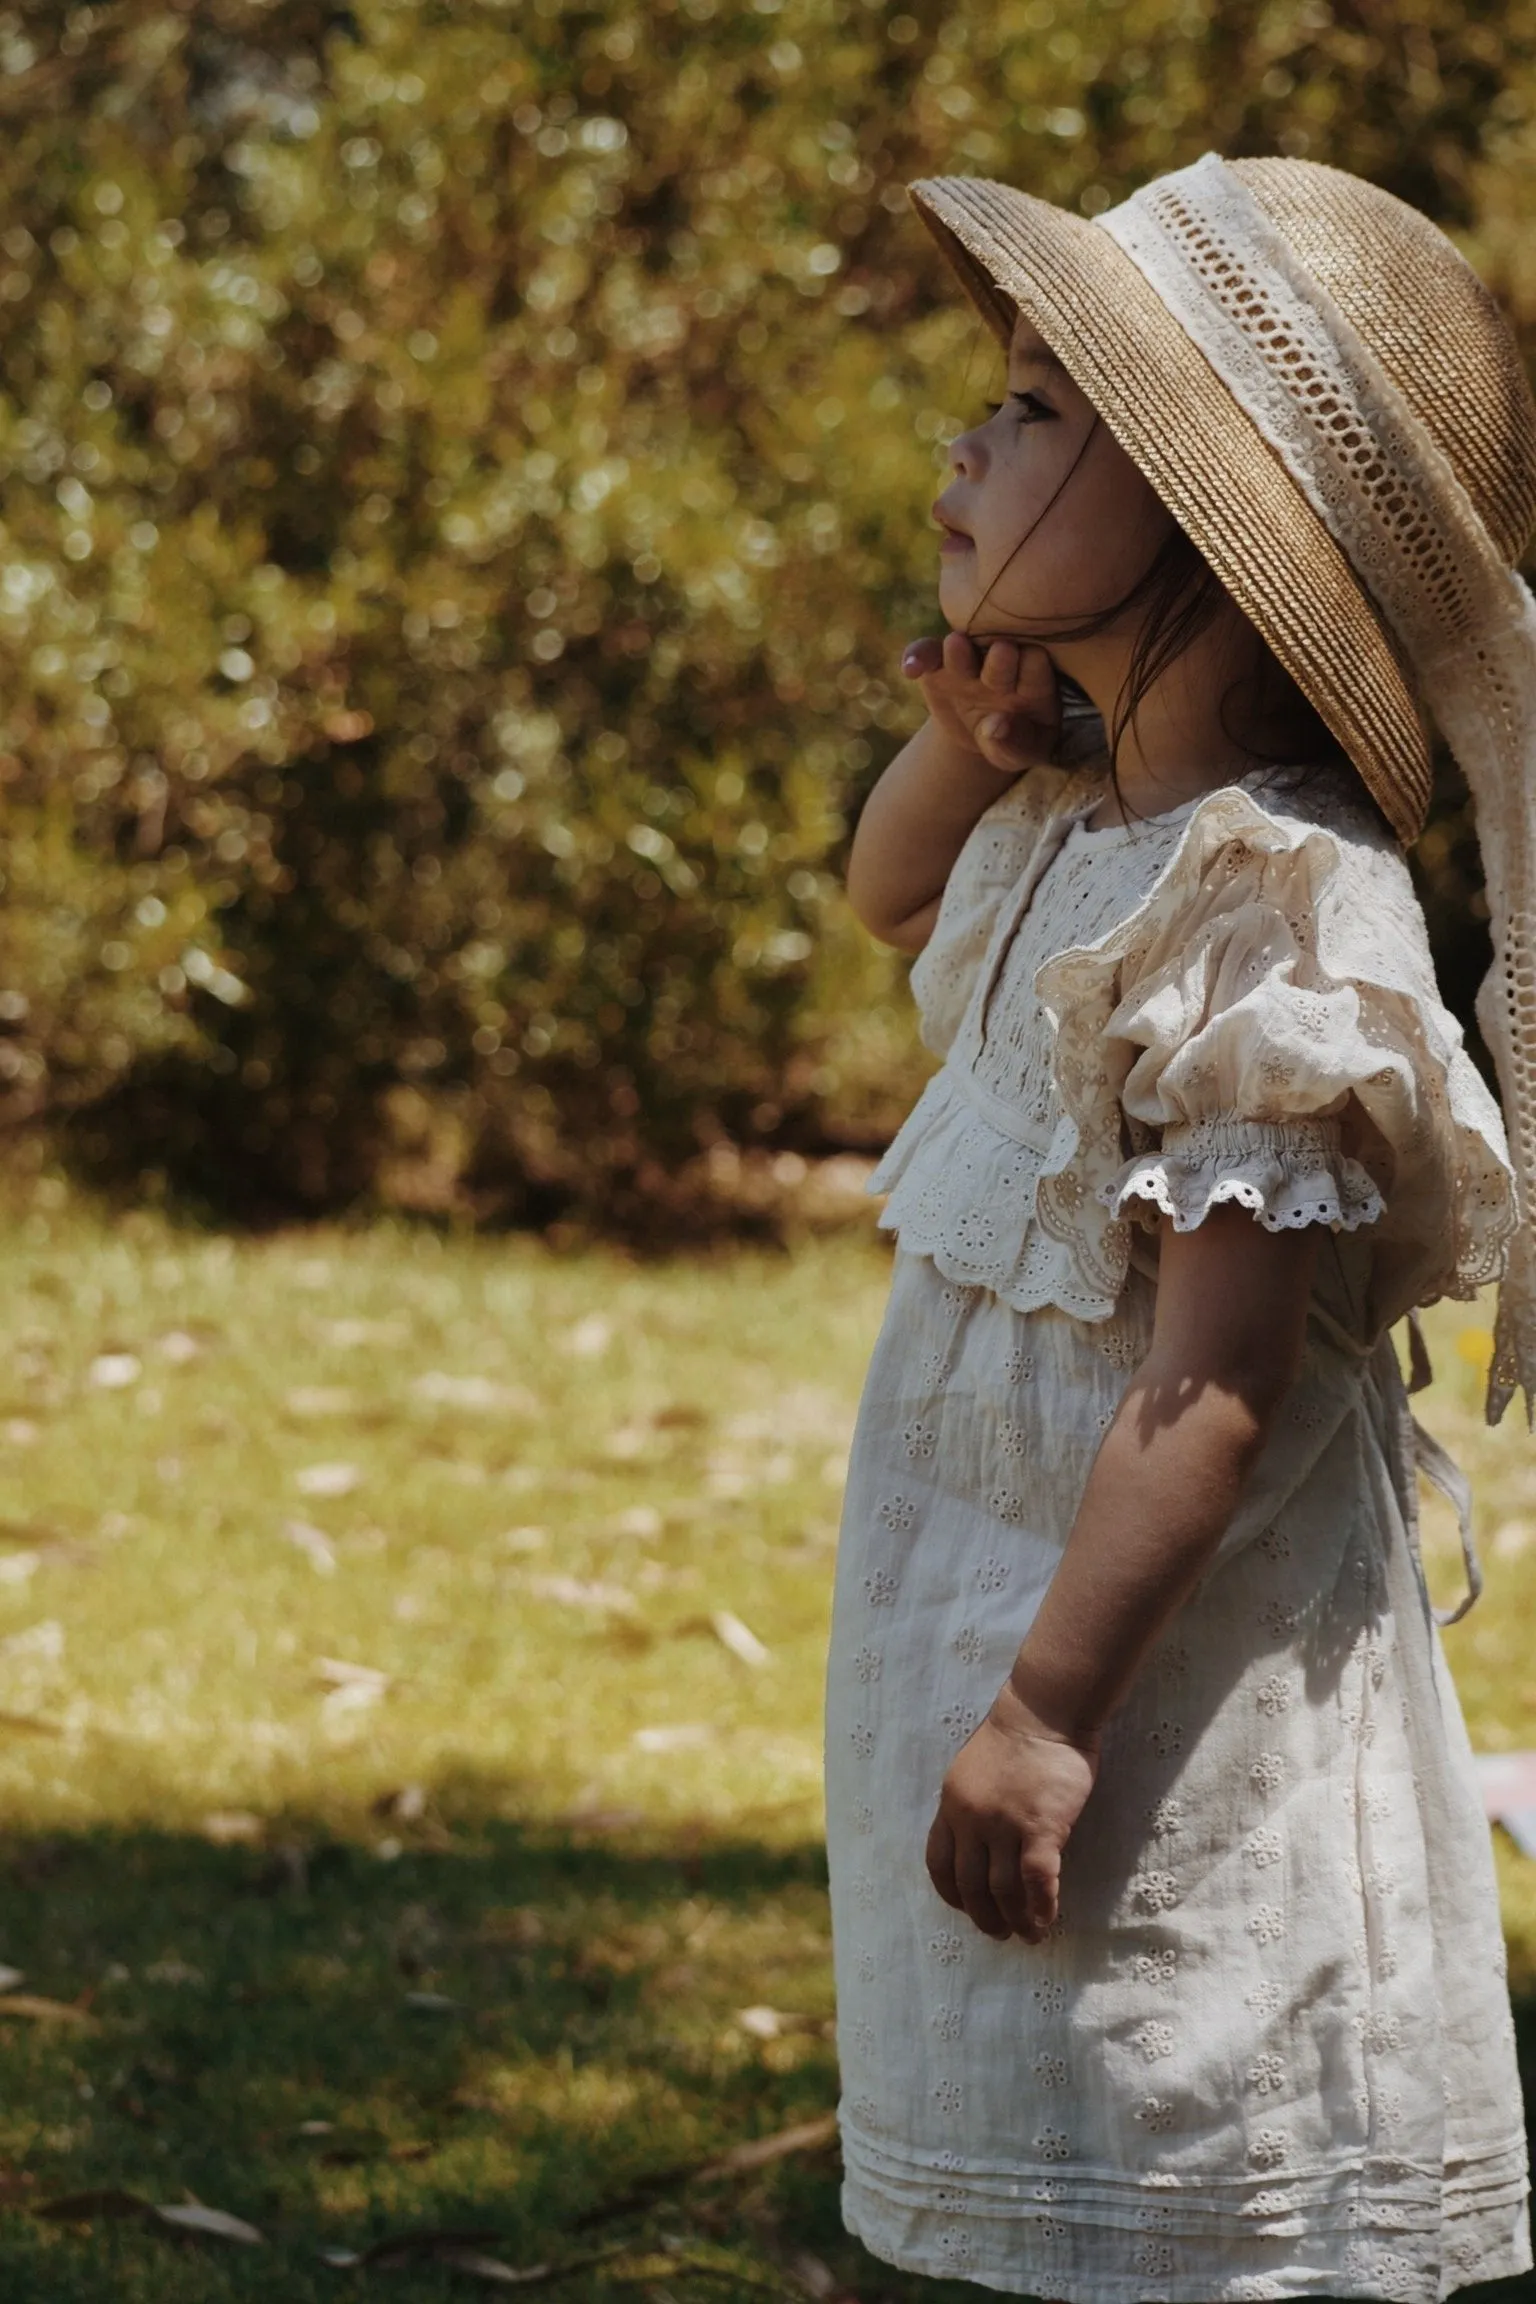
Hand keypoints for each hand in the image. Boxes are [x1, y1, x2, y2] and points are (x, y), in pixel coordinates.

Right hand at [901, 633, 1060, 775]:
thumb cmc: (1014, 742)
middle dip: (1001, 656)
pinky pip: (925, 653)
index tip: (1027, 680)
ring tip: (955, 646)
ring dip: (958, 649)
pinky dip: (916, 656)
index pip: (1036, 665)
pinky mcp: (937, 665)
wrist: (984, 735)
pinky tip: (910, 668)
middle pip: (1001, 653)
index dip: (1032, 670)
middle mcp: (1001, 662)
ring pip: (960, 647)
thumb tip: (997, 725)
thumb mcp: (1022, 754)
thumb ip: (1015, 744)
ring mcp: (968, 662)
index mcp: (1032, 678)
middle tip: (1002, 651)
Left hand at [924, 1677, 1098, 1943]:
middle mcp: (971, 1820)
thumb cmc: (1014, 1738)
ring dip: (1016, 1919)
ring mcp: (1005, 1826)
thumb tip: (977, 1843)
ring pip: (1004, 1890)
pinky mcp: (1041, 1828)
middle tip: (1000, 1933)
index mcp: (951, 1806)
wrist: (1044, 1711)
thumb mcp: (971, 1771)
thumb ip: (970, 1806)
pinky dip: (1042, 1907)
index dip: (953, 1895)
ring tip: (1029, 1935)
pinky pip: (1037, 1882)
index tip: (967, 1908)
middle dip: (985, 1917)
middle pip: (971, 1885)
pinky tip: (1048, 1921)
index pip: (940, 1864)